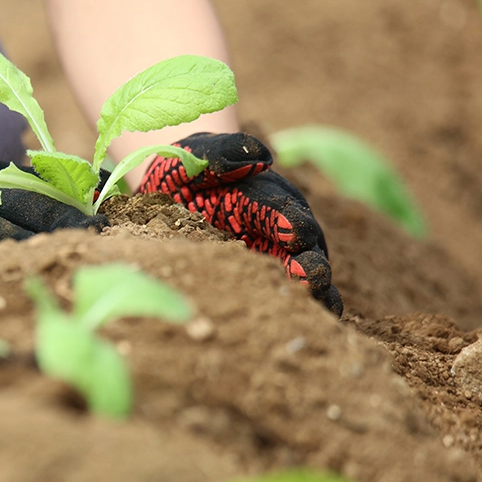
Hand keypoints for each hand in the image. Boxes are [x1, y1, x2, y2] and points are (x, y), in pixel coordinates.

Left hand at [138, 132, 342, 315]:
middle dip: (310, 264)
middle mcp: (282, 231)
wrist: (169, 202)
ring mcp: (280, 261)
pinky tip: (293, 329)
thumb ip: (220, 152)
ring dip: (312, 294)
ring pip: (310, 280)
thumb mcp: (193, 156)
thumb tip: (259, 157)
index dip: (288, 220)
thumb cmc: (184, 175)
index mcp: (265, 198)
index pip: (282, 209)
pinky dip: (299, 315)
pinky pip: (292, 303)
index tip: (290, 233)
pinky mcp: (270, 286)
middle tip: (306, 278)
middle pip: (307, 249)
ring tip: (306, 309)